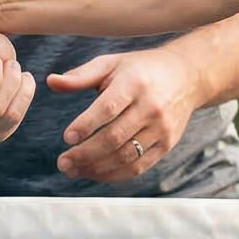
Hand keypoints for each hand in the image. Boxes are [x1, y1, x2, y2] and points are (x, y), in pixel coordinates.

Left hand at [48, 48, 203, 181]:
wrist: (186, 77)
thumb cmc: (140, 69)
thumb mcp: (112, 63)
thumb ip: (81, 76)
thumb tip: (51, 82)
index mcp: (135, 83)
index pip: (108, 108)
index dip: (86, 125)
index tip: (67, 137)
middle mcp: (151, 107)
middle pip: (115, 137)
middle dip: (86, 154)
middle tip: (63, 162)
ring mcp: (162, 128)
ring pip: (126, 156)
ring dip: (97, 168)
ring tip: (74, 171)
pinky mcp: (167, 144)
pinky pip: (139, 166)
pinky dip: (115, 175)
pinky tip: (95, 173)